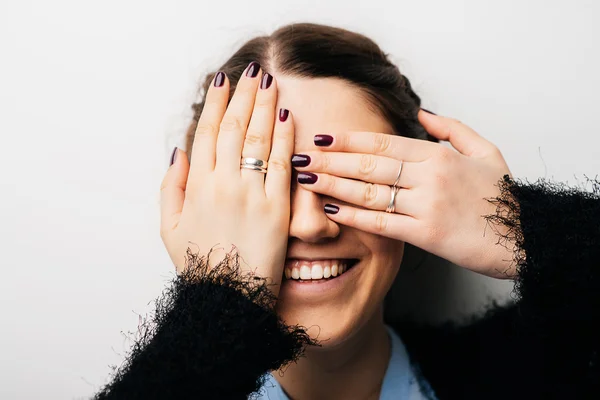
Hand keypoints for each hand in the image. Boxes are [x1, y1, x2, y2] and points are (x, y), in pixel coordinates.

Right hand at [160, 64, 293, 294]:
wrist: (228, 298)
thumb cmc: (198, 264)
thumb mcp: (168, 227)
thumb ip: (170, 186)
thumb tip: (178, 151)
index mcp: (196, 186)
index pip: (207, 132)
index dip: (216, 104)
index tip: (223, 81)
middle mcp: (222, 184)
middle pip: (234, 128)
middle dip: (243, 94)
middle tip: (252, 70)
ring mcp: (250, 194)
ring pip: (257, 139)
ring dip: (264, 105)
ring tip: (270, 81)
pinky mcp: (277, 208)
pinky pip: (282, 164)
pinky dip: (284, 137)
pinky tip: (286, 115)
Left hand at [293, 110, 514, 277]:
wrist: (524, 237)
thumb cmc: (502, 195)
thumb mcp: (485, 151)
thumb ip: (452, 129)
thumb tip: (421, 113)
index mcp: (438, 155)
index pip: (383, 143)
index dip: (348, 140)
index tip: (322, 138)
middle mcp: (429, 176)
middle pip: (369, 165)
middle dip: (330, 161)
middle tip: (301, 158)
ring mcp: (426, 205)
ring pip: (370, 192)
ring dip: (334, 185)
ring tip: (308, 181)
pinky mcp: (426, 235)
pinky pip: (382, 223)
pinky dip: (355, 216)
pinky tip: (332, 210)